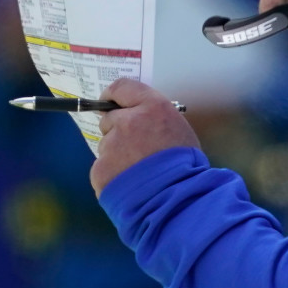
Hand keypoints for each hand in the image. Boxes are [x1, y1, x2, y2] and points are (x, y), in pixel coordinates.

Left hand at [90, 78, 200, 195]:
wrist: (177, 200)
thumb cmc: (186, 166)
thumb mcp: (179, 130)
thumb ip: (155, 118)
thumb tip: (139, 116)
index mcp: (152, 108)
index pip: (122, 87)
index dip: (113, 94)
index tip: (109, 100)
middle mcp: (129, 121)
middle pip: (110, 118)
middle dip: (117, 130)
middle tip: (135, 148)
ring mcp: (112, 145)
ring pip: (106, 145)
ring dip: (116, 154)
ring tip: (137, 171)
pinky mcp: (101, 169)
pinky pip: (102, 168)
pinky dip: (112, 175)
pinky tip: (129, 184)